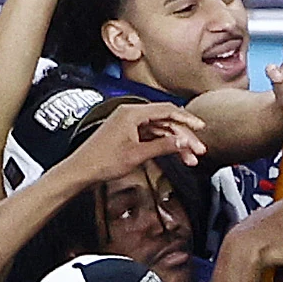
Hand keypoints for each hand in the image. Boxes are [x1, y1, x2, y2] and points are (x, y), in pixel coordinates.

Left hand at [62, 102, 207, 183]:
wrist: (81, 171)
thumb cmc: (103, 161)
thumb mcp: (138, 154)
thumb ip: (163, 146)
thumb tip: (183, 141)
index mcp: (132, 112)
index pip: (167, 110)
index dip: (187, 119)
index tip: (201, 127)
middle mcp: (131, 114)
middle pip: (166, 121)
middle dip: (184, 136)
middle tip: (198, 150)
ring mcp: (129, 123)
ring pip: (160, 129)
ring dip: (176, 143)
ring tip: (190, 158)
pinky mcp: (127, 133)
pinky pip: (151, 135)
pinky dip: (163, 144)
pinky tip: (174, 154)